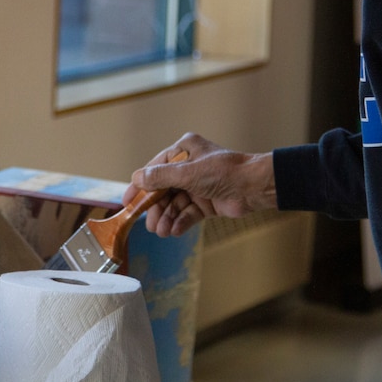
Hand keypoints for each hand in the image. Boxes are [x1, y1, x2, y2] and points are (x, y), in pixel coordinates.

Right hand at [124, 132, 276, 237]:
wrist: (253, 187)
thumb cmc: (223, 171)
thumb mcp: (187, 172)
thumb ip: (160, 177)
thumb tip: (136, 178)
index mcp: (183, 150)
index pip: (155, 169)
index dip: (141, 186)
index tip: (127, 201)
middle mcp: (189, 167)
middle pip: (164, 190)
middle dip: (156, 208)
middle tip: (148, 224)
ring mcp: (198, 186)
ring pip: (175, 204)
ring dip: (168, 218)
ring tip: (161, 231)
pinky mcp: (207, 202)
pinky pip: (188, 213)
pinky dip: (180, 222)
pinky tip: (174, 231)